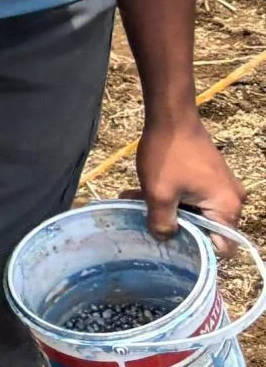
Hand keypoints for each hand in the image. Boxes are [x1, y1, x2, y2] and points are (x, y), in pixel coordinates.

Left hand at [138, 115, 242, 238]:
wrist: (171, 116)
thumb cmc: (168, 155)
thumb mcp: (159, 193)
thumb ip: (162, 222)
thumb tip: (165, 240)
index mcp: (227, 207)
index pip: (222, 246)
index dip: (197, 249)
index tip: (172, 246)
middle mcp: (232, 199)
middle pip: (206, 229)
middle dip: (176, 227)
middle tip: (146, 224)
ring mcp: (222, 186)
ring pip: (195, 211)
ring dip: (168, 210)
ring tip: (134, 205)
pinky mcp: (210, 177)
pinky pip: (192, 196)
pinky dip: (171, 197)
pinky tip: (139, 193)